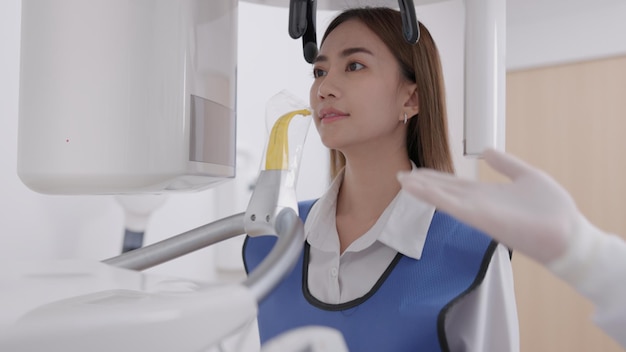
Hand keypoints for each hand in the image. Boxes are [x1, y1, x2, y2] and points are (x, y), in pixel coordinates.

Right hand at [398, 148, 579, 263]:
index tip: (416, 171)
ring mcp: (477, 212)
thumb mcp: (526, 175)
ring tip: (402, 180)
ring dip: (423, 189)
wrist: (568, 234)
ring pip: (444, 198)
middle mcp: (478, 204)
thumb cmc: (552, 209)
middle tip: (400, 176)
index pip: (455, 184)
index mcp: (487, 194)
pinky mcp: (480, 219)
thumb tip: (485, 150)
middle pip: (444, 190)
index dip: (435, 177)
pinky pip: (453, 206)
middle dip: (423, 184)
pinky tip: (419, 189)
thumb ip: (505, 164)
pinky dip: (434, 197)